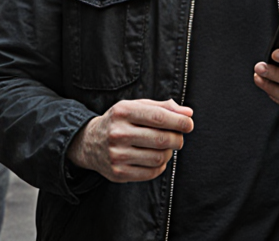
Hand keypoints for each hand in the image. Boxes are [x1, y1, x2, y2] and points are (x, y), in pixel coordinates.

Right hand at [67, 99, 193, 182]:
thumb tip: (188, 113)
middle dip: (178, 139)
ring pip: (159, 158)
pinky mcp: (118, 173)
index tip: (189, 124)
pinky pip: (151, 173)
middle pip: (162, 139)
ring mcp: (117, 155)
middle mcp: (118, 133)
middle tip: (179, 138)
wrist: (89, 142)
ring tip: (165, 148)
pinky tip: (156, 159)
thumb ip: (163, 107)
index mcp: (123, 111)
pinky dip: (160, 166)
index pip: (159, 117)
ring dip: (169, 153)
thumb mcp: (136, 106)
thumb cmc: (121, 121)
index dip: (179, 121)